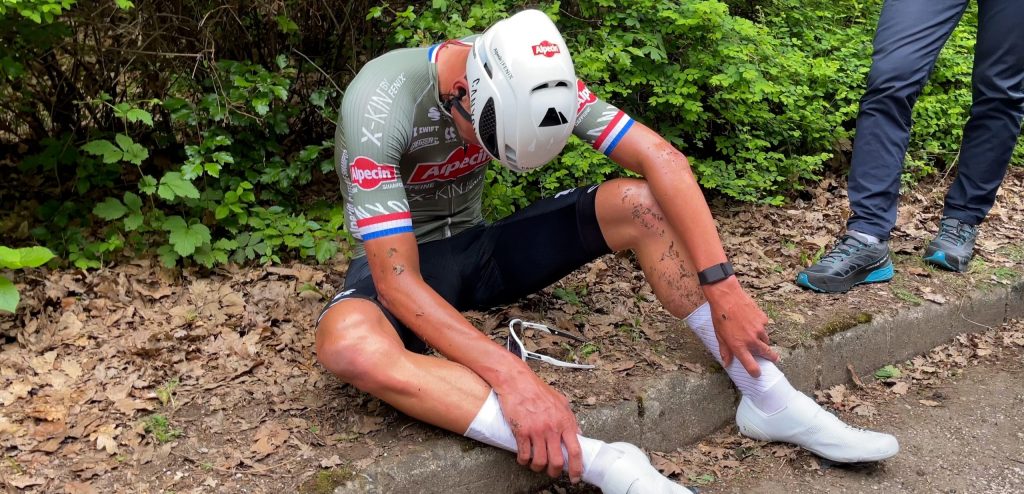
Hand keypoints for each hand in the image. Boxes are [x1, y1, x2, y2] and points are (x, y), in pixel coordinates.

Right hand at [494, 367, 583, 482]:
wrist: (517, 382)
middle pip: (557, 461)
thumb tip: (578, 433)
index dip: (577, 467)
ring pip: (540, 461)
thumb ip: (570, 418)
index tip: (575, 477)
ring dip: (538, 467)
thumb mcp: (561, 401)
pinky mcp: (521, 432)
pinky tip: (523, 458)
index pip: (575, 450)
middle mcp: (552, 428)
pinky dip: (523, 460)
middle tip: (552, 472)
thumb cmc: (537, 390)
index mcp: (564, 421)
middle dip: (555, 472)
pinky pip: (524, 455)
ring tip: (536, 465)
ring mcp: (537, 431)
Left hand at [704, 277, 778, 376]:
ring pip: (765, 339)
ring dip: (762, 340)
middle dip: (771, 357)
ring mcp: (759, 329)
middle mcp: (751, 340)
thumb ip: (725, 350)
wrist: (727, 297)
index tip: (757, 373)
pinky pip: (764, 326)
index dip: (755, 372)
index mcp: (738, 346)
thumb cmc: (720, 316)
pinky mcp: (763, 319)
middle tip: (774, 359)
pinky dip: (759, 326)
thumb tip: (726, 363)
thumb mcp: (719, 335)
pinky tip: (750, 320)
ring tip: (753, 333)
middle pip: (766, 353)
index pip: (751, 366)